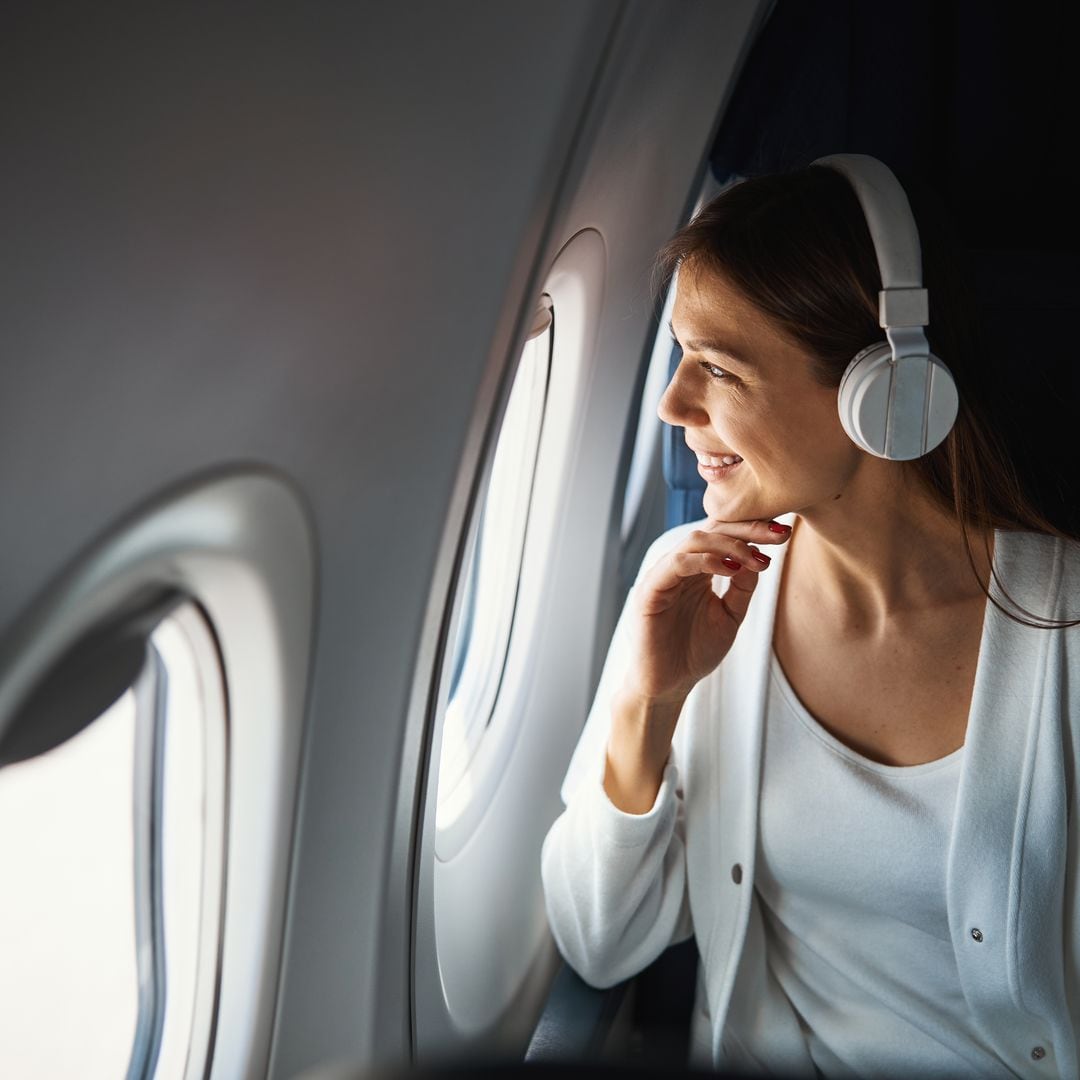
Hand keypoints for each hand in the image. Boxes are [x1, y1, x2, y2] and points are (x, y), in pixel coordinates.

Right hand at [622, 518, 791, 704]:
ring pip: (694, 541)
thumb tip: (759, 557)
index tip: (783, 532)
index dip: (752, 529)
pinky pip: (676, 564)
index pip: (722, 535)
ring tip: (755, 558)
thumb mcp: (730, 615)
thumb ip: (742, 587)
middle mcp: (679, 567)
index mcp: (697, 570)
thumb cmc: (694, 652)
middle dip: (746, 528)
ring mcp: (663, 576)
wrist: (668, 685)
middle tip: (777, 533)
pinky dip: (705, 561)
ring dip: (729, 544)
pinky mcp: (650, 591)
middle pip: (710, 529)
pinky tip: (730, 569)